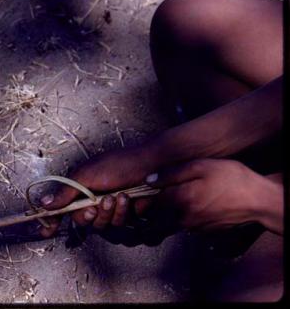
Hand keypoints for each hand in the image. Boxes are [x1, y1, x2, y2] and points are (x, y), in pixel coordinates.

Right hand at [39, 147, 157, 237]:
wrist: (149, 165)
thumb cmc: (116, 164)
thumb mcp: (86, 175)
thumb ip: (66, 192)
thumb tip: (43, 203)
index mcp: (80, 190)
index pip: (62, 210)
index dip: (52, 222)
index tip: (44, 232)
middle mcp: (93, 201)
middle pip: (82, 222)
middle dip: (88, 216)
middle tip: (95, 206)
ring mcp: (110, 209)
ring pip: (102, 226)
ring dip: (109, 213)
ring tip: (119, 196)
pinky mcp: (127, 216)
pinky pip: (120, 226)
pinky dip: (124, 213)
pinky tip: (129, 199)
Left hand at [144, 158, 277, 231]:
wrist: (259, 200)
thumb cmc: (231, 178)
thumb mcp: (201, 166)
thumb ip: (172, 174)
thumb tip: (149, 180)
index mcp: (181, 199)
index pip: (149, 204)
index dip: (142, 198)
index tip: (140, 192)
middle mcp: (184, 217)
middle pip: (155, 219)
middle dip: (149, 212)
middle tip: (149, 201)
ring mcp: (195, 228)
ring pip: (169, 225)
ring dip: (164, 216)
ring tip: (172, 201)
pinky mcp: (204, 232)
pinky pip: (185, 227)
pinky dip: (182, 219)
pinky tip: (192, 205)